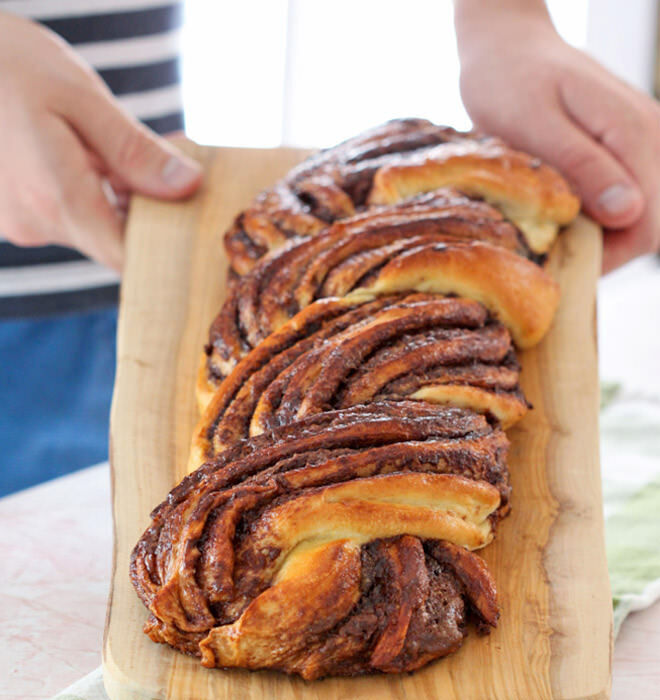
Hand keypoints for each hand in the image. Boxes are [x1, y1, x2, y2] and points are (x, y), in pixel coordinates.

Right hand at [0, 12, 201, 270]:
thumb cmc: (11, 66)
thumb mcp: (83, 100)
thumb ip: (136, 151)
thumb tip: (189, 185)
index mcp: (54, 198)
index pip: (126, 257)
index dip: (166, 249)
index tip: (194, 223)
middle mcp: (35, 223)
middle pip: (116, 241)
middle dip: (151, 210)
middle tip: (171, 161)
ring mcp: (22, 222)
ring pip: (96, 227)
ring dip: (123, 198)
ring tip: (126, 150)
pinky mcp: (19, 214)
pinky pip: (73, 215)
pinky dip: (97, 193)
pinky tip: (101, 157)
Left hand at [455, 3, 658, 272]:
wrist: (506, 46)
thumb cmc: (509, 80)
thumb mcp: (534, 124)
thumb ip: (582, 166)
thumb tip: (627, 212)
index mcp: (633, 132)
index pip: (649, 223)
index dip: (608, 254)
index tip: (561, 260)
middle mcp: (651, 135)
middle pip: (650, 223)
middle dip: (605, 248)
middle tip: (552, 248)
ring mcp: (641, 140)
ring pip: (639, 213)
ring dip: (600, 233)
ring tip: (553, 229)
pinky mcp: (625, 146)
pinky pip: (625, 194)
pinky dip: (596, 214)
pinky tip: (564, 211)